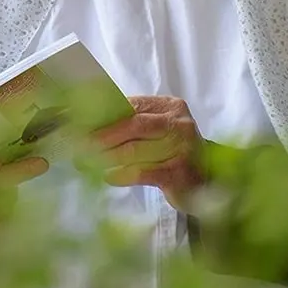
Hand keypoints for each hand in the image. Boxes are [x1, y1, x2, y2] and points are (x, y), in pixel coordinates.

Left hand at [93, 96, 205, 211]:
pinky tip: (109, 177)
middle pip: (133, 126)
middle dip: (103, 136)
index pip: (133, 105)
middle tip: (80, 145)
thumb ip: (135, 122)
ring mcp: (182, 149)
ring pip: (134, 151)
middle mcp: (180, 124)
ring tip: (88, 162)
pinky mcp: (178, 173)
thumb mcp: (161, 130)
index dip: (106, 115)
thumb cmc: (175, 152)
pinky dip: (120, 175)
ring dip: (106, 157)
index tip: (82, 123)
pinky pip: (140, 172)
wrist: (206, 181)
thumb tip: (94, 124)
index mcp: (172, 107)